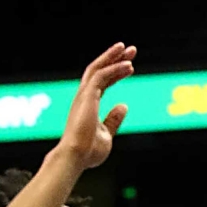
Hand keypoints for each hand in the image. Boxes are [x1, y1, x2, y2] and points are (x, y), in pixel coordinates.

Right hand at [54, 42, 135, 169]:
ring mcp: (83, 95)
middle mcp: (84, 97)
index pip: (103, 82)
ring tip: (127, 48)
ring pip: (97, 68)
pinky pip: (101, 76)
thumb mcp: (106, 134)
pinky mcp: (86, 96)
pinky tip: (128, 66)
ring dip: (112, 56)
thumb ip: (113, 119)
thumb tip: (124, 105)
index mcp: (88, 105)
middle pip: (99, 70)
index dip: (116, 72)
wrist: (75, 158)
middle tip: (131, 49)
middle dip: (114, 58)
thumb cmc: (88, 152)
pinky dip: (114, 68)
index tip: (130, 65)